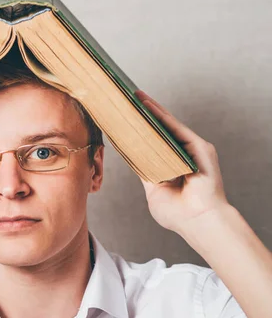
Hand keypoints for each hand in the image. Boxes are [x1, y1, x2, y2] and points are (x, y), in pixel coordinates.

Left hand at [135, 90, 228, 235]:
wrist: (198, 222)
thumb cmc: (177, 213)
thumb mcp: (152, 189)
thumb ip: (144, 171)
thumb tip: (128, 152)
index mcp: (169, 166)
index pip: (149, 144)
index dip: (135, 131)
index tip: (119, 118)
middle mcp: (181, 155)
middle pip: (158, 130)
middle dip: (141, 116)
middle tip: (122, 100)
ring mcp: (191, 150)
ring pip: (166, 124)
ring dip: (149, 109)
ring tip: (130, 96)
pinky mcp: (199, 146)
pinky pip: (176, 126)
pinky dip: (161, 114)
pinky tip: (146, 104)